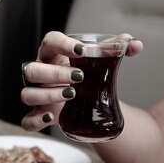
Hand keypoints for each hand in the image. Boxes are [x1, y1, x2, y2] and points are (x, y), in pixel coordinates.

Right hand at [20, 31, 141, 131]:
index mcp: (52, 54)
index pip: (49, 42)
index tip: (81, 50)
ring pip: (27, 94)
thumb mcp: (102, 60)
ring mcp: (36, 95)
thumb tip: (135, 45)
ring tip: (72, 95)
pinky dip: (35, 120)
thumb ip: (118, 49)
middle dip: (54, 73)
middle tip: (80, 77)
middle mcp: (39, 74)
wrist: (87, 99)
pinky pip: (27, 120)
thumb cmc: (89, 73)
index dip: (61, 44)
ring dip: (48, 94)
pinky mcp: (38, 115)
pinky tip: (51, 118)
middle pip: (32, 70)